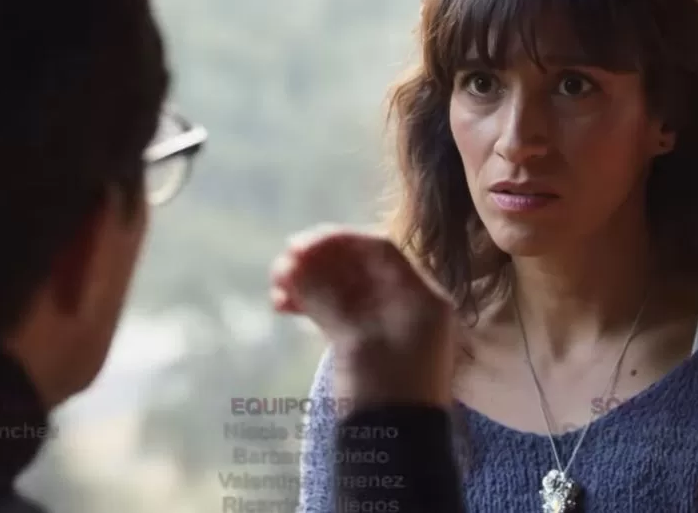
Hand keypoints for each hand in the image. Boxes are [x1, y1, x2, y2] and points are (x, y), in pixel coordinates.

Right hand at [270, 224, 456, 410]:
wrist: (394, 456)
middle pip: (359, 267)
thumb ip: (325, 297)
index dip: (337, 241)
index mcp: (422, 298)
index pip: (378, 250)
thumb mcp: (354, 340)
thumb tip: (292, 263)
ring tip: (276, 289)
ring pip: (345, 289)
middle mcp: (408, 306)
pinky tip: (283, 305)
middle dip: (318, 262)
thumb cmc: (384, 394)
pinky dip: (313, 306)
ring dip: (310, 283)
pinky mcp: (368, 345)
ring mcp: (388, 326)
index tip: (298, 245)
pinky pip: (339, 312)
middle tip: (281, 264)